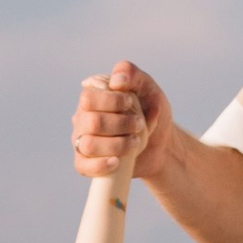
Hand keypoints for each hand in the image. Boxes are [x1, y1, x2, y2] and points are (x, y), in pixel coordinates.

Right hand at [74, 60, 171, 185]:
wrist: (161, 143)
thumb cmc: (150, 112)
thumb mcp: (148, 89)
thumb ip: (132, 75)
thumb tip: (116, 82)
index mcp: (93, 97)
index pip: (88, 98)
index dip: (111, 102)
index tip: (130, 103)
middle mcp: (83, 117)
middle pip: (90, 122)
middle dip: (120, 124)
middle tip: (138, 125)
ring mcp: (82, 140)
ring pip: (88, 145)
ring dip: (116, 145)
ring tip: (135, 142)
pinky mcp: (87, 162)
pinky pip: (81, 166)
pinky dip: (100, 164)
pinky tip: (116, 161)